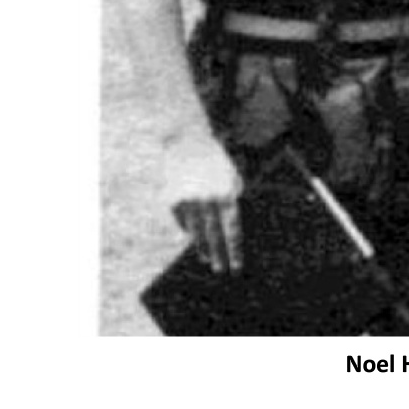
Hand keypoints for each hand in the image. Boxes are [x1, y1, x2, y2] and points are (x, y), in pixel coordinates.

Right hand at [162, 131, 244, 273]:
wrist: (187, 139)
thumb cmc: (214, 158)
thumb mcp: (231, 172)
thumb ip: (234, 194)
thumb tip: (230, 223)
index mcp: (226, 192)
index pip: (232, 228)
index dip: (234, 249)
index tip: (236, 267)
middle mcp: (208, 198)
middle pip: (214, 234)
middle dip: (218, 254)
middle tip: (220, 269)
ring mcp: (189, 198)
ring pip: (195, 231)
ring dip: (201, 247)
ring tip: (206, 259)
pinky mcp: (172, 197)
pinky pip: (180, 220)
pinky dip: (186, 230)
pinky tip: (191, 238)